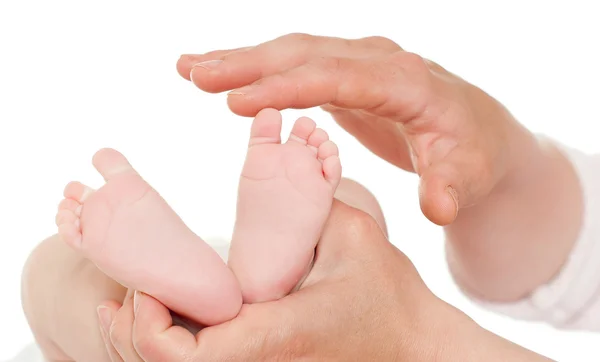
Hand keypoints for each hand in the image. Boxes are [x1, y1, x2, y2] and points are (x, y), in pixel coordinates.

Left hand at [100, 201, 548, 360]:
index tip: (145, 287)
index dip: (145, 324)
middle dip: (133, 336)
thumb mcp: (354, 235)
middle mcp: (259, 359)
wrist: (415, 343)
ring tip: (130, 309)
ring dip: (145, 344)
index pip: (178, 355)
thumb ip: (310, 200)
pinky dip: (173, 347)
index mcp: (270, 333)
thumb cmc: (391, 295)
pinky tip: (167, 320)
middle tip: (126, 298)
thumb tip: (280, 158)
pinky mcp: (267, 361)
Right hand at [176, 34, 533, 225]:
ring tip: (190, 68)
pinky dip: (256, 69)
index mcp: (408, 83)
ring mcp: (360, 63)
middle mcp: (380, 62)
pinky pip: (295, 66)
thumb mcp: (466, 176)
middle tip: (196, 75)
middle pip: (306, 55)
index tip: (237, 103)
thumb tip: (437, 208)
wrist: (477, 134)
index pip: (339, 78)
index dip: (286, 89)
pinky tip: (221, 72)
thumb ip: (449, 189)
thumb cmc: (471, 156)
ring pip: (293, 53)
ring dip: (242, 59)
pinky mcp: (346, 74)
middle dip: (249, 64)